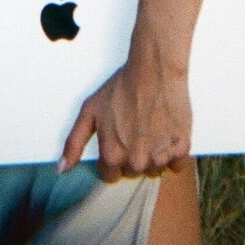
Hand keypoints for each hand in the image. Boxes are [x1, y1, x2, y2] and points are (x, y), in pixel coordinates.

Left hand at [58, 51, 191, 182]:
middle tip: (135, 129)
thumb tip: (62, 169)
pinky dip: (173, 151)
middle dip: (132, 155)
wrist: (154, 69)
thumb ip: (74, 143)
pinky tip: (166, 131)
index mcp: (112, 155)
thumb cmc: (121, 87)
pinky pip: (177, 165)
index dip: (112, 156)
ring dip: (153, 154)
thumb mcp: (89, 111)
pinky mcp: (182, 149)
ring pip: (154, 169)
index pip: (111, 175)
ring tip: (151, 128)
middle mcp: (137, 161)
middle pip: (133, 172)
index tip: (118, 138)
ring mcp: (160, 156)